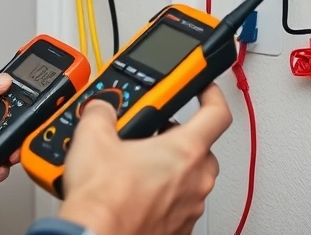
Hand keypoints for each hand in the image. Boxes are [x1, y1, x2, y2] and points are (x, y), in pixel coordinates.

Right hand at [56, 84, 231, 234]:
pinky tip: (136, 194)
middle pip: (203, 150)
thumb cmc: (104, 200)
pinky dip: (164, 197)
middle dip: (181, 138)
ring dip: (172, 170)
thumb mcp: (93, 137)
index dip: (212, 95)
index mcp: (185, 151)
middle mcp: (195, 182)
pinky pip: (179, 206)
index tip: (204, 89)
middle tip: (154, 133)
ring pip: (191, 181)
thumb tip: (101, 108)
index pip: (217, 114)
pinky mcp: (177, 230)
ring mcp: (189, 209)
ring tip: (138, 166)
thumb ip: (102, 111)